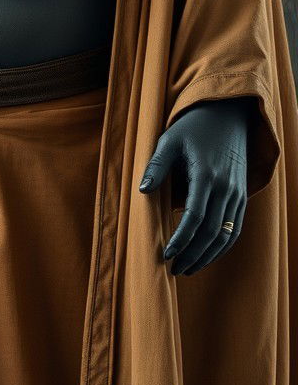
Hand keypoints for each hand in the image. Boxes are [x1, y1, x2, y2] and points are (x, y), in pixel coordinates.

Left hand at [139, 97, 254, 275]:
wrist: (227, 115)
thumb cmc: (192, 126)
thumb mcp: (168, 140)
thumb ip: (156, 166)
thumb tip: (142, 191)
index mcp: (207, 175)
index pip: (195, 217)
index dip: (182, 239)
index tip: (166, 255)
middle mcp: (227, 188)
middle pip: (212, 232)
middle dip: (193, 254)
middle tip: (174, 269)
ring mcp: (238, 194)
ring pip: (226, 235)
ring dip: (208, 256)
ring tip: (188, 268)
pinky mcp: (243, 196)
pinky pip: (235, 228)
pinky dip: (222, 246)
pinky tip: (207, 254)